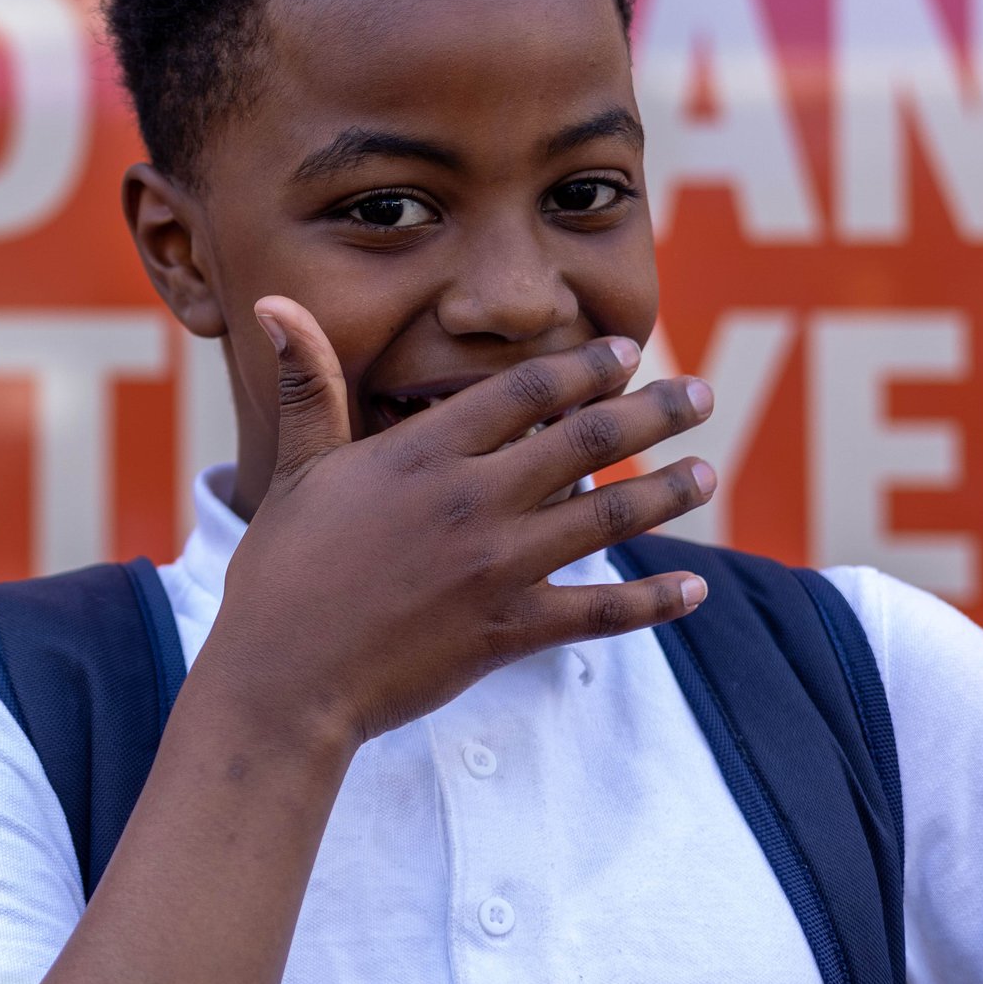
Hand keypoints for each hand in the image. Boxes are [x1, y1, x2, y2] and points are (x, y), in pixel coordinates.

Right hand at [200, 296, 716, 754]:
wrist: (284, 678)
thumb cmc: (282, 570)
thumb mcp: (298, 468)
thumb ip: (308, 385)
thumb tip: (276, 305)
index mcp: (423, 454)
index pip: (525, 392)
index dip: (584, 368)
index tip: (627, 352)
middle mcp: (473, 501)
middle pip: (587, 444)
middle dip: (654, 414)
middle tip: (699, 396)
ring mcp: (497, 568)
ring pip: (607, 520)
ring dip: (668, 494)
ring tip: (706, 473)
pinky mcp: (509, 630)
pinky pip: (600, 612)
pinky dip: (653, 601)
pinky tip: (693, 589)